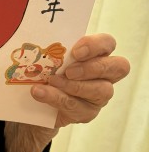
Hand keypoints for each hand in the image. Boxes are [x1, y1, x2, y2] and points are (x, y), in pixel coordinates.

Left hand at [4, 33, 129, 151]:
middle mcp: (103, 74)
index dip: (96, 45)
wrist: (31, 104)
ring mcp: (98, 95)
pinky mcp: (87, 112)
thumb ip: (49, 50)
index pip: (108, 43)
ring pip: (102, 90)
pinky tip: (41, 94)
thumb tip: (35, 38)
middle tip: (69, 71)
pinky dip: (59, 99)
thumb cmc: (42, 73)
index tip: (75, 51)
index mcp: (95, 54)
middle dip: (93, 68)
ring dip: (74, 86)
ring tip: (51, 82)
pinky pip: (80, 108)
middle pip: (119, 67)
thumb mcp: (44, 58)